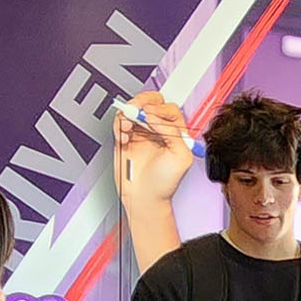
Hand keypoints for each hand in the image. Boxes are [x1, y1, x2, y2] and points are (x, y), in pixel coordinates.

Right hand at [114, 91, 195, 210]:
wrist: (144, 198)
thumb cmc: (165, 183)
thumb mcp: (181, 158)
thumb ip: (173, 133)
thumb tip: (155, 117)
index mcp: (176, 134)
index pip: (169, 109)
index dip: (160, 109)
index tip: (152, 117)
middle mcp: (158, 131)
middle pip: (151, 102)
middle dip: (142, 102)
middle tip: (136, 110)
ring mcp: (141, 133)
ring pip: (133, 109)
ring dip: (128, 113)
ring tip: (128, 126)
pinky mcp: (126, 138)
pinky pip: (119, 121)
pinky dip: (119, 125)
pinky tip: (124, 136)